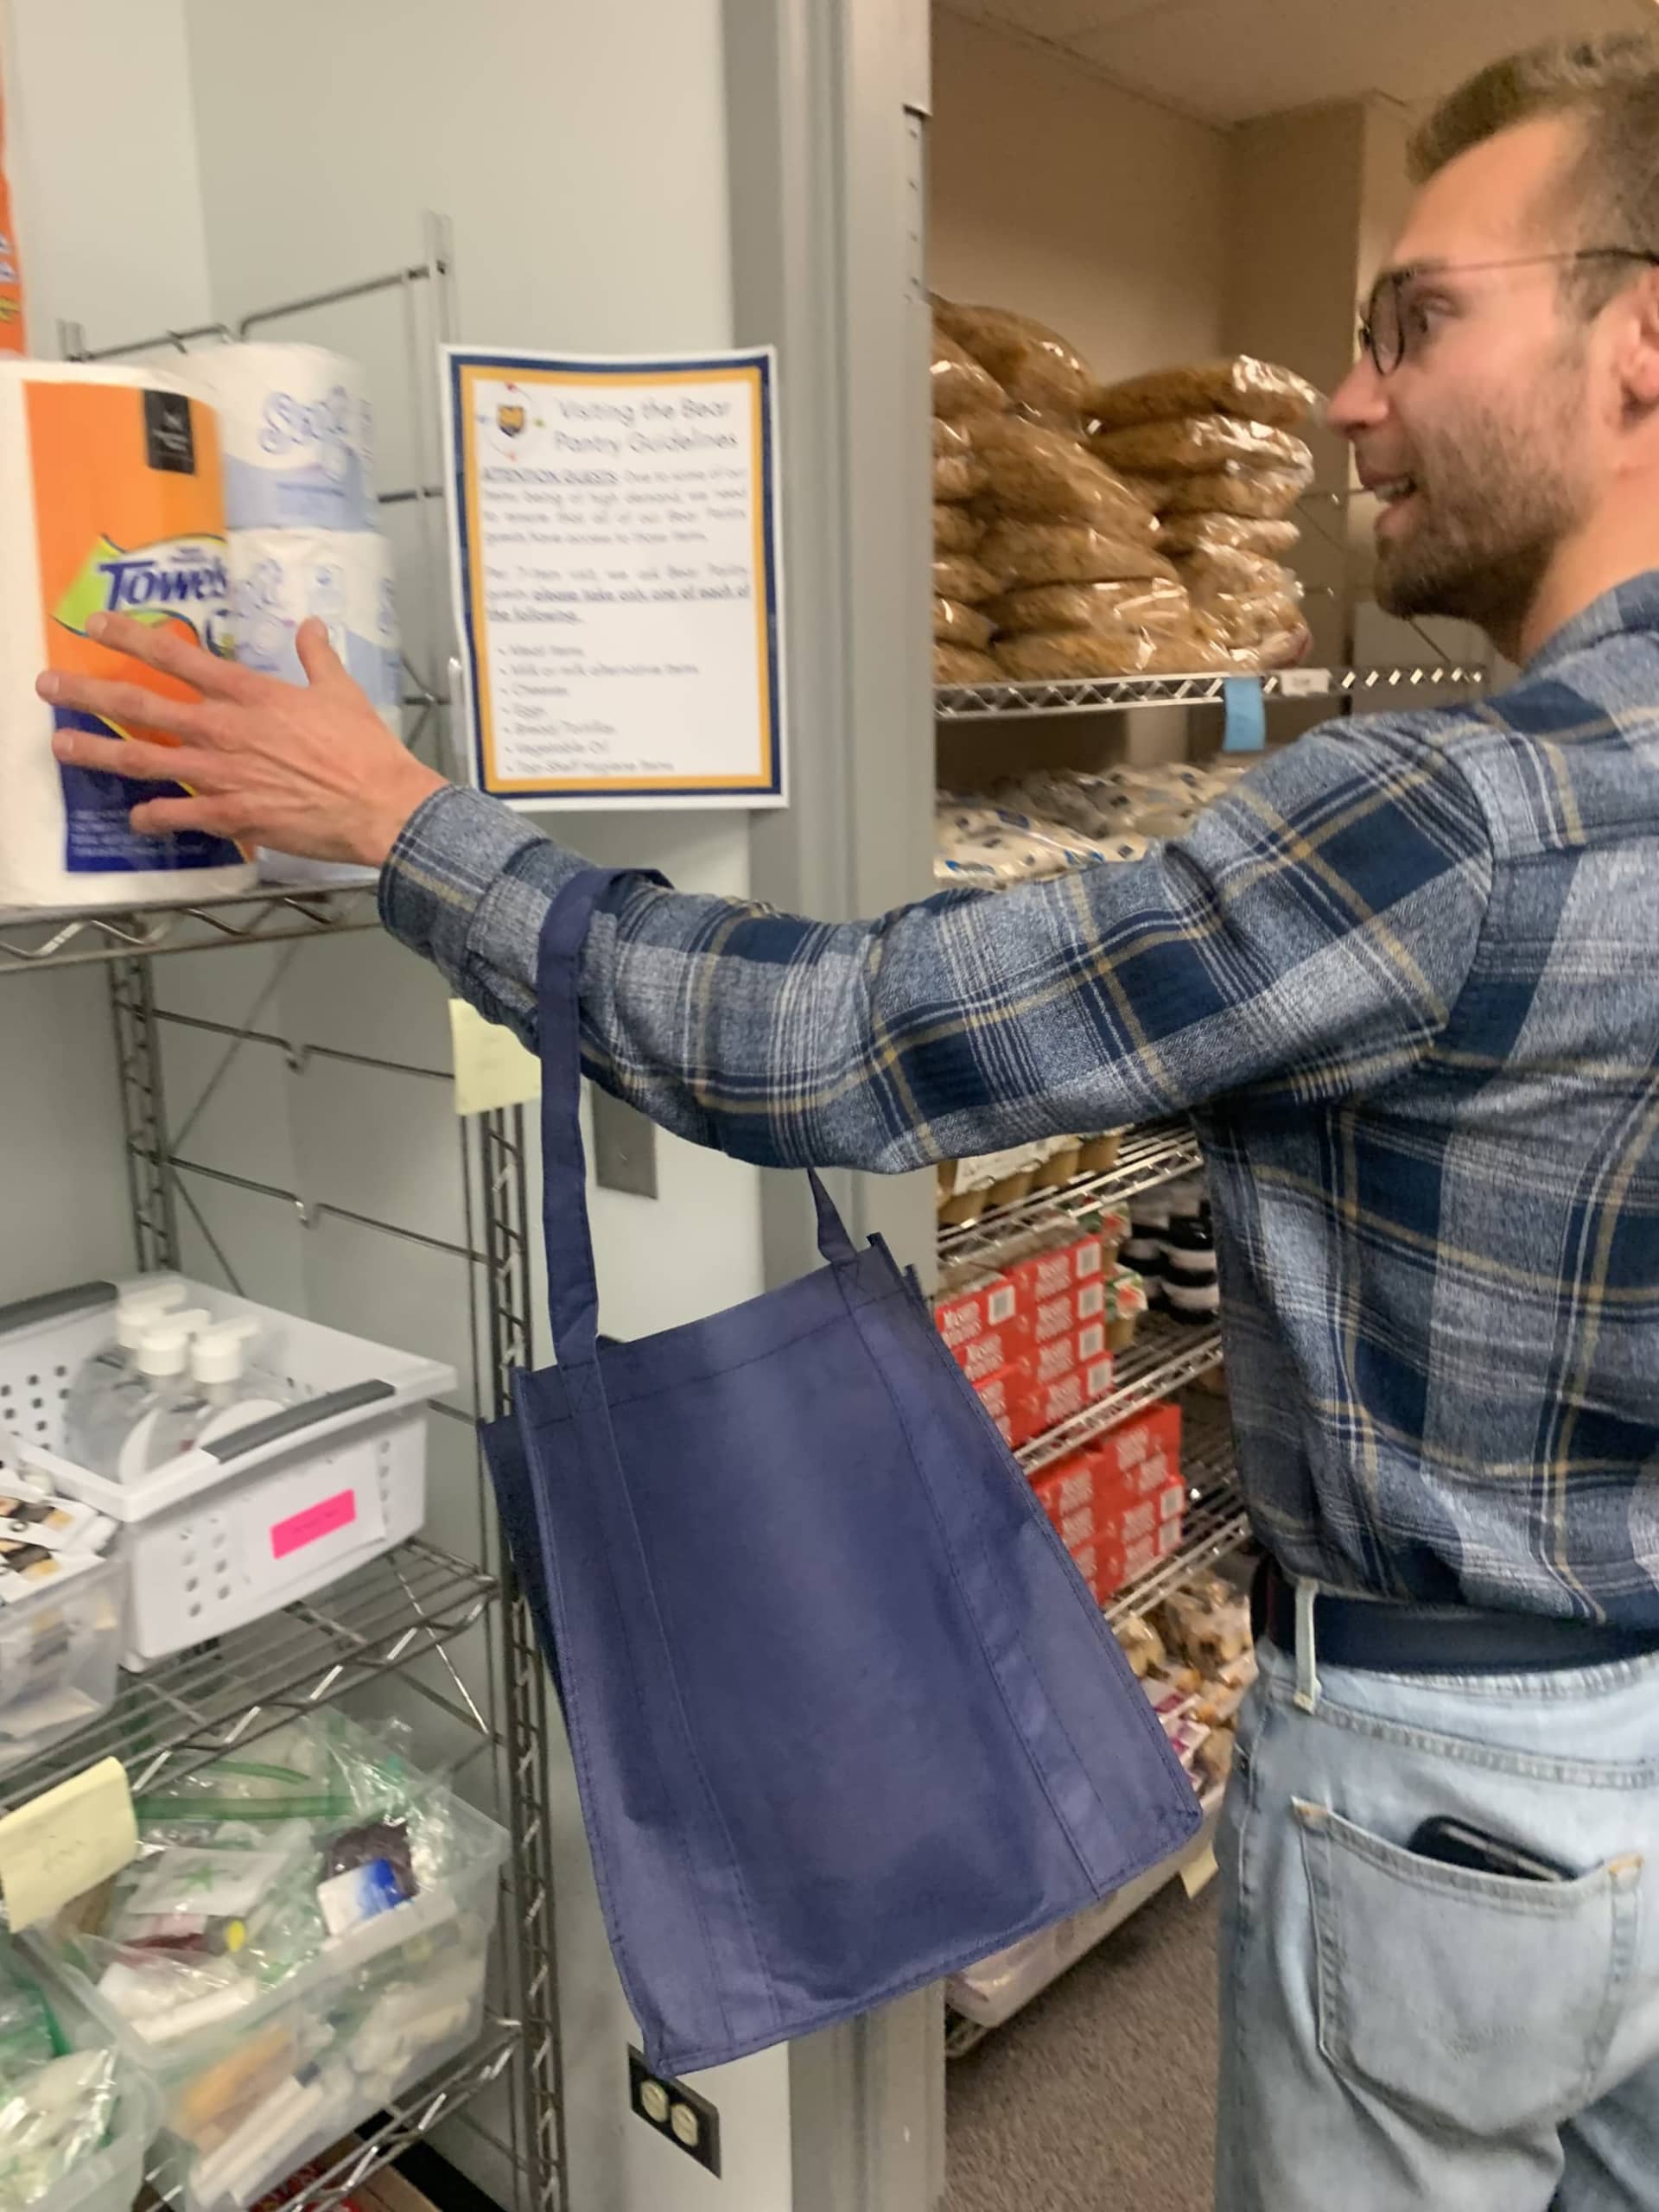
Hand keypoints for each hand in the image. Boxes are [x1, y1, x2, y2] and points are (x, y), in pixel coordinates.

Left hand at [39, 613, 449, 867]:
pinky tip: (134, 818)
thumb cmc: (365, 750)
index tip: (97, 625)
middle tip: (50, 686)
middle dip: (89, 695)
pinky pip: (178, 815)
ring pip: (145, 760)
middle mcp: (223, 729)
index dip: (132, 637)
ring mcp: (222, 774)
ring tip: (61, 747)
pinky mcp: (231, 815)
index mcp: (249, 693)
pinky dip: (153, 817)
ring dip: (98, 753)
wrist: (381, 805)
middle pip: (141, 707)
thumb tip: (311, 627)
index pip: (177, 656)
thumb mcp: (341, 692)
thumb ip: (317, 657)